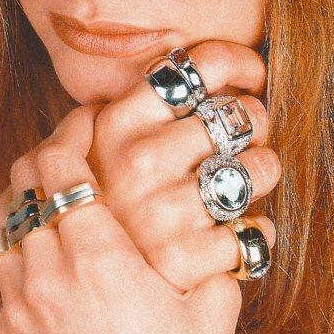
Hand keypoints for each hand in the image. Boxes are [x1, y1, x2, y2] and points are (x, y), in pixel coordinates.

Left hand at [0, 103, 241, 333]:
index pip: (61, 164)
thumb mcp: (207, 321)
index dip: (70, 129)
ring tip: (46, 196)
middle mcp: (44, 269)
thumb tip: (227, 230)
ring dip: (20, 196)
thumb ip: (215, 264)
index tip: (87, 119)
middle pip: (24, 181)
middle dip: (46, 151)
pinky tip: (18, 248)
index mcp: (97, 256)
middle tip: (69, 149)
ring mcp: (12, 300)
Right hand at [86, 40, 278, 290]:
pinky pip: (254, 231)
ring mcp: (161, 208)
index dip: (239, 62)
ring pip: (258, 168)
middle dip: (255, 121)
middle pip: (239, 114)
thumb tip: (201, 74)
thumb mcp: (100, 143)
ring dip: (259, 172)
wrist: (74, 271)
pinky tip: (232, 231)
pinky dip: (252, 230)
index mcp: (118, 121)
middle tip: (246, 134)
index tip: (251, 75)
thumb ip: (139, 108)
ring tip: (239, 181)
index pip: (200, 65)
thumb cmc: (100, 198)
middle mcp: (139, 159)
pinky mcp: (183, 257)